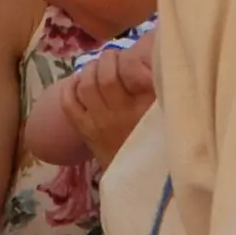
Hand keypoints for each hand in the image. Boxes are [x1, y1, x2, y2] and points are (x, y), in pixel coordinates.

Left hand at [62, 42, 155, 168]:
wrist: (139, 178)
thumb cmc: (156, 140)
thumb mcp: (166, 112)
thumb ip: (160, 87)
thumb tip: (153, 57)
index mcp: (147, 102)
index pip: (131, 68)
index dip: (125, 57)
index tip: (128, 56)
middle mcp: (123, 110)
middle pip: (105, 74)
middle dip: (106, 59)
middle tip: (111, 58)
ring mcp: (102, 122)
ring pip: (86, 85)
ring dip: (89, 70)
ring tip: (96, 69)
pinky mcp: (86, 132)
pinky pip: (69, 104)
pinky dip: (70, 88)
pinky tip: (78, 82)